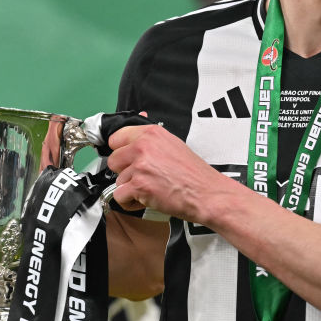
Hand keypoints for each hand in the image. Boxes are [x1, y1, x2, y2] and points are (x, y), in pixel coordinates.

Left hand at [106, 122, 237, 223]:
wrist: (207, 193)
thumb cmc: (194, 174)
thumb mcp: (174, 144)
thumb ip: (152, 137)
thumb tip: (140, 117)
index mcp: (151, 133)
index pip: (116, 138)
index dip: (121, 152)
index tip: (128, 160)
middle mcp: (143, 146)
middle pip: (113, 160)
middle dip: (125, 172)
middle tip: (143, 177)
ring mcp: (140, 166)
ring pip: (117, 180)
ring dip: (130, 188)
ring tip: (151, 189)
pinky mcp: (139, 186)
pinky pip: (119, 196)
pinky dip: (131, 202)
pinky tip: (147, 199)